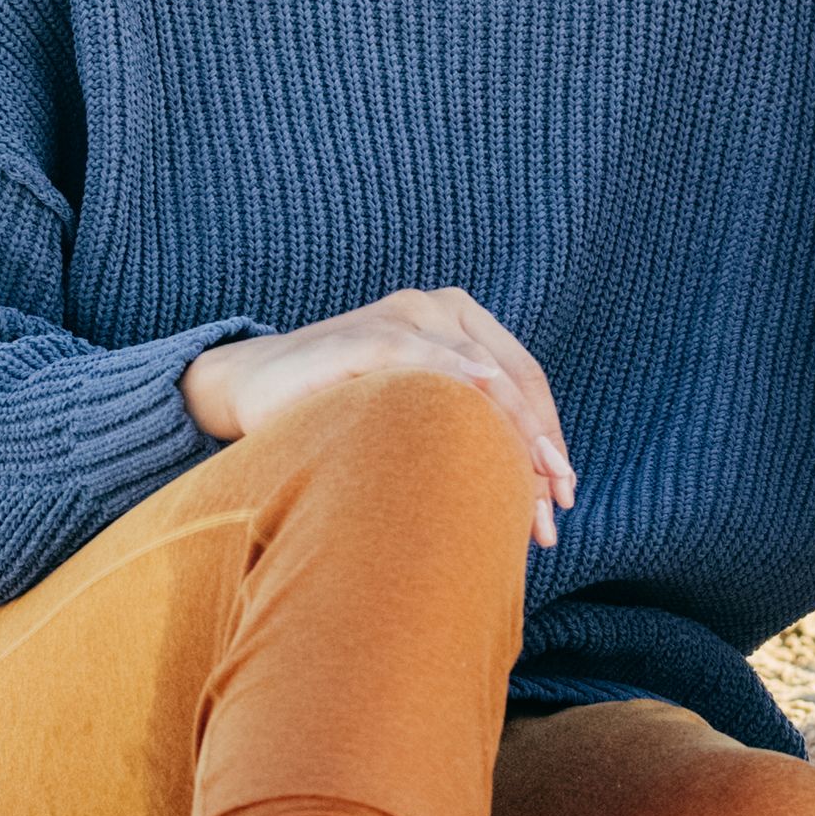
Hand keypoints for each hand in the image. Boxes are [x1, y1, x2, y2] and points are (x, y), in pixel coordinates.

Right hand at [182, 288, 578, 542]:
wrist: (252, 390)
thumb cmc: (338, 409)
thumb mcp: (413, 416)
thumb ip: (463, 430)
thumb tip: (530, 497)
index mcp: (459, 320)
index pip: (524, 378)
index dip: (549, 435)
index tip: (563, 495)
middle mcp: (437, 308)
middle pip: (511, 379)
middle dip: (537, 449)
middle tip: (554, 508)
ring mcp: (403, 316)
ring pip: (479, 374)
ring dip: (508, 438)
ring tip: (527, 494)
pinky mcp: (367, 334)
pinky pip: (422, 359)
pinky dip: (457, 383)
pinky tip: (480, 417)